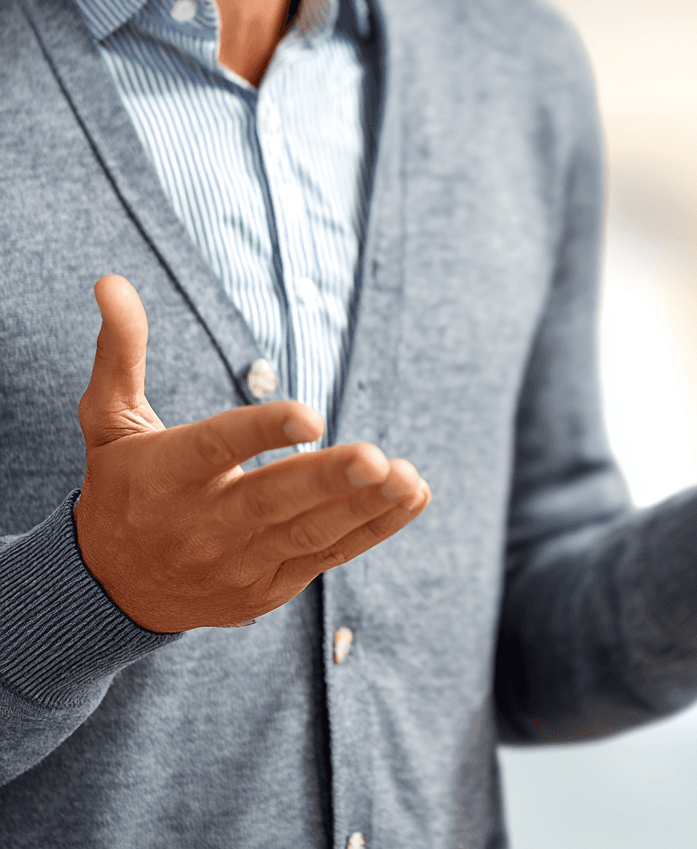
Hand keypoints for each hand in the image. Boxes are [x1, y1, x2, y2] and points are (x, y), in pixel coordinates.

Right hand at [73, 276, 430, 632]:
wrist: (113, 590)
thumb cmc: (122, 489)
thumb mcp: (110, 423)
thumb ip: (120, 355)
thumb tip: (113, 282)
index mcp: (165, 476)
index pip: (215, 448)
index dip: (262, 431)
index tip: (311, 414)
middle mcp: (203, 523)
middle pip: (271, 500)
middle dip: (326, 480)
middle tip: (374, 457)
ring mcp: (240, 560)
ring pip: (309, 532)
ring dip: (363, 506)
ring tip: (407, 477)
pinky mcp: (272, 585)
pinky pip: (330, 554)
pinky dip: (374, 527)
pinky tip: (411, 496)